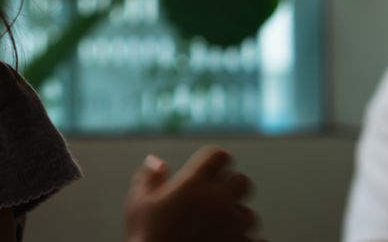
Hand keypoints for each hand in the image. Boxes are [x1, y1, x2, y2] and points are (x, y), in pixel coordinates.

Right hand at [124, 145, 261, 241]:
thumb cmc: (145, 238)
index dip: (214, 161)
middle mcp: (217, 202)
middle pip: (242, 181)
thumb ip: (149, 178)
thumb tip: (157, 162)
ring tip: (221, 227)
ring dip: (237, 218)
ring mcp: (231, 227)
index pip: (219, 155)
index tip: (208, 169)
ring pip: (249, 215)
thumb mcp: (138, 203)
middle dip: (232, 186)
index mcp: (194, 184)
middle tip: (217, 197)